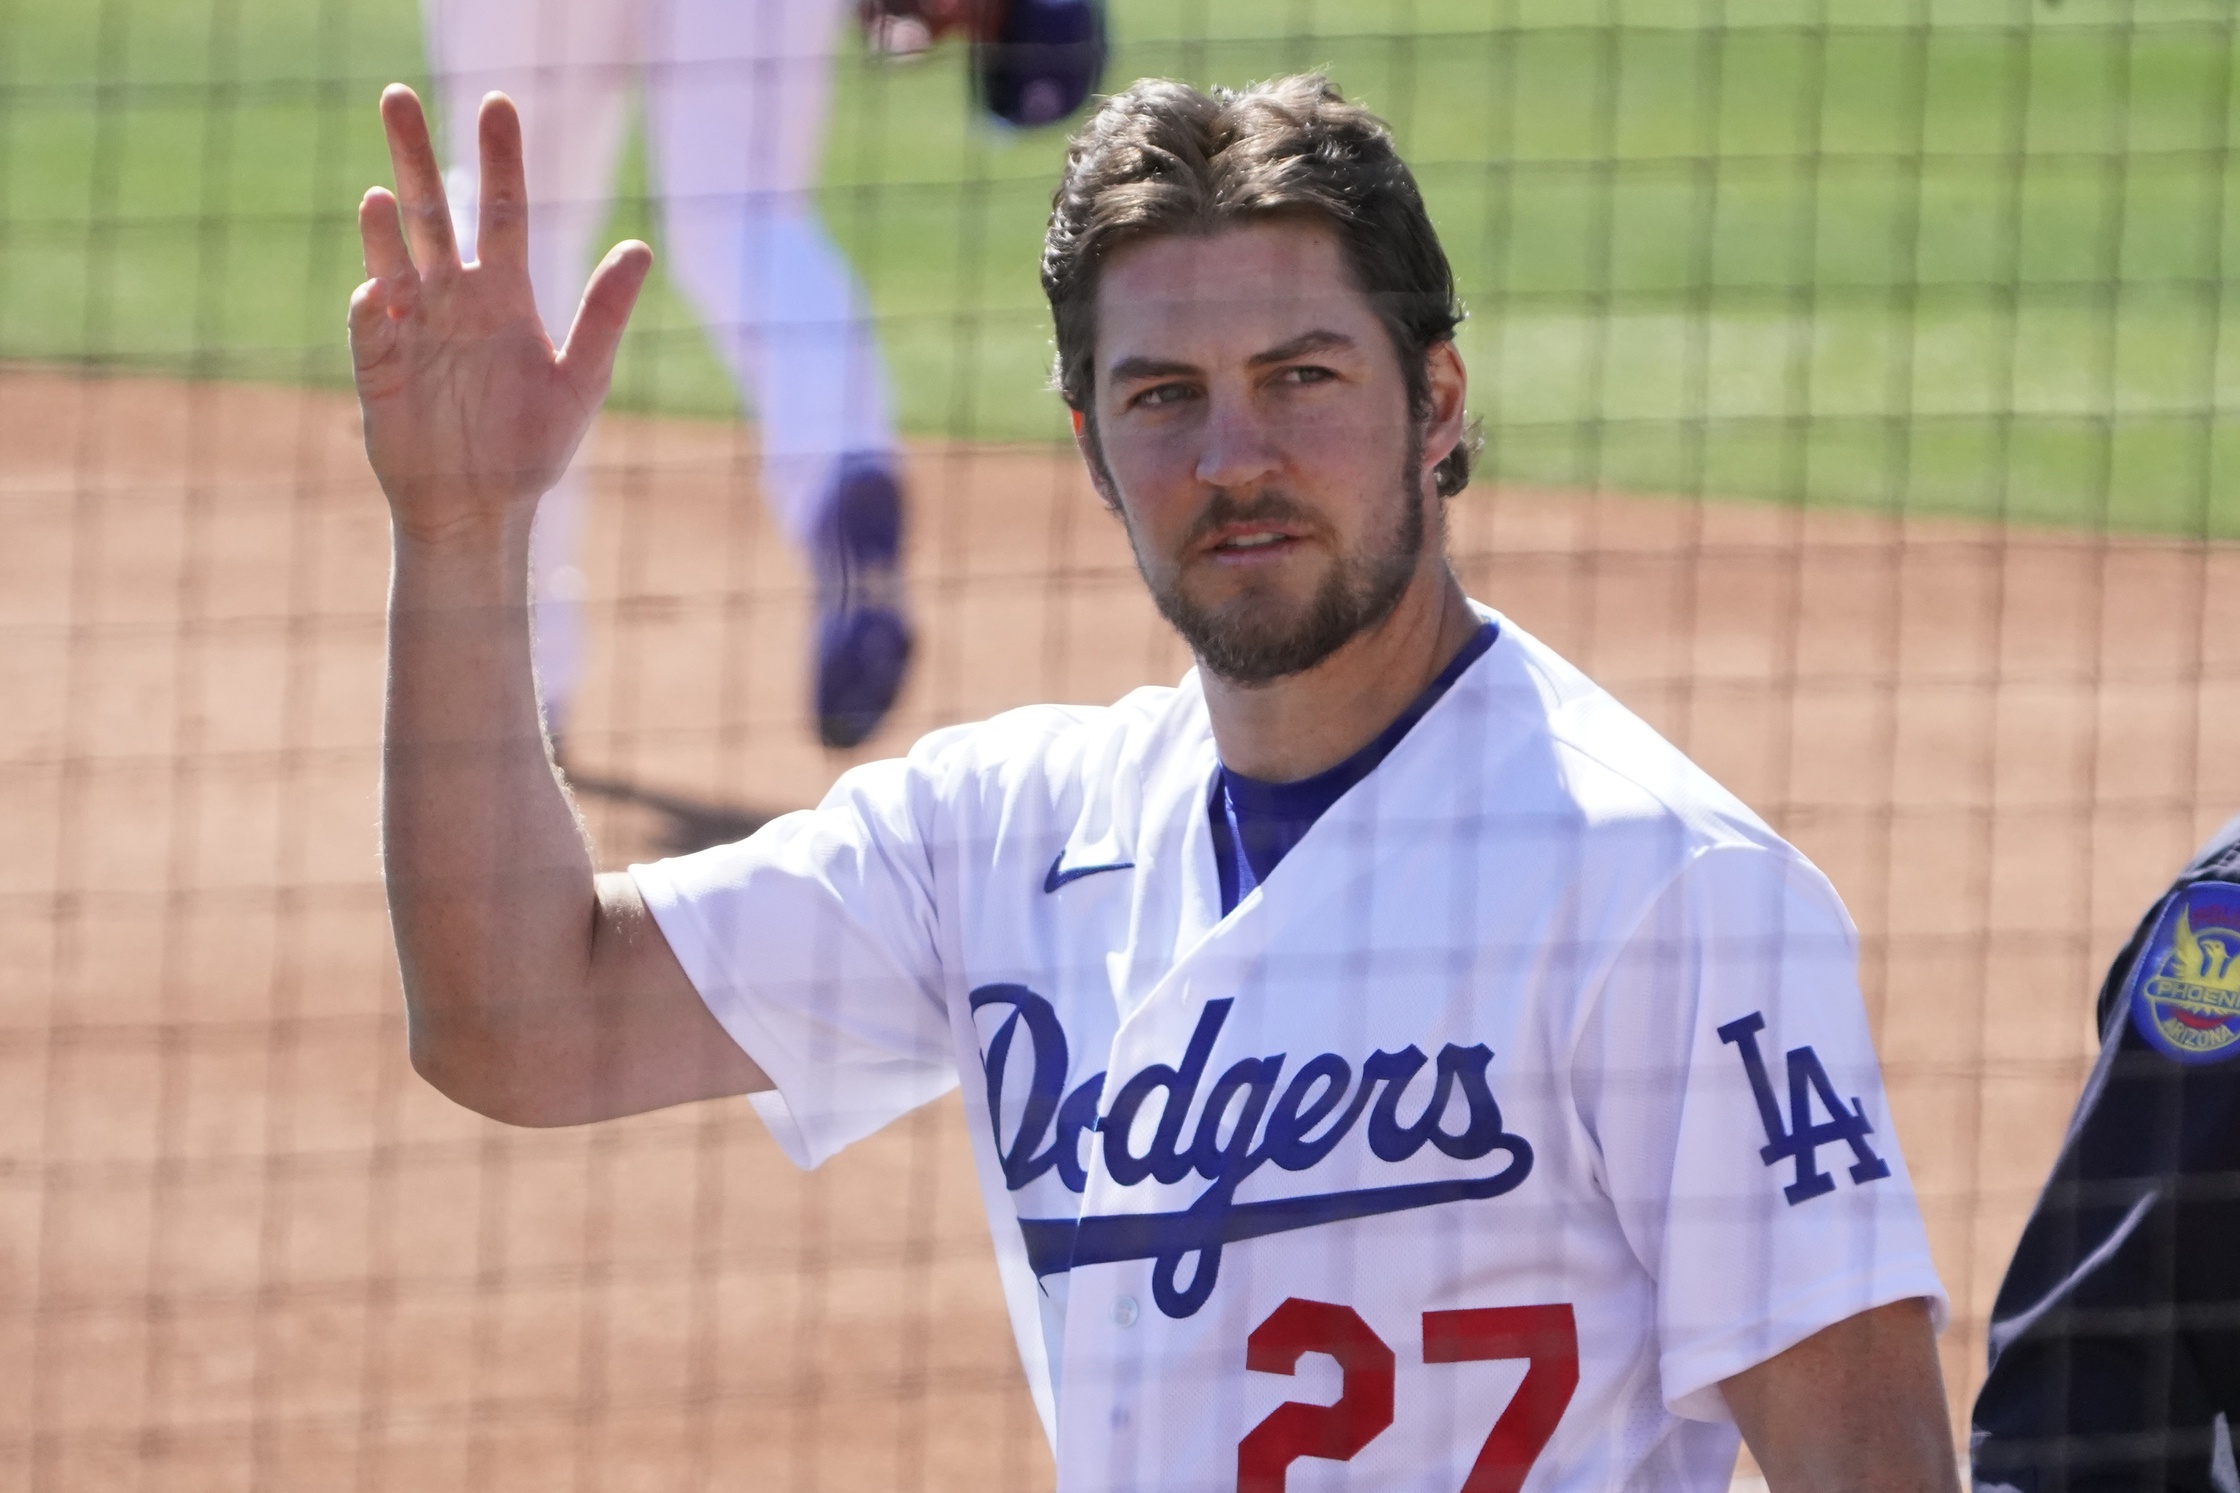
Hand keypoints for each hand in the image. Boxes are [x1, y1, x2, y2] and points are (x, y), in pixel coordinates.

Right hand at [349, 86, 651, 544]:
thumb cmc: (532, 446)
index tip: (497, 105)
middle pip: (431, 213)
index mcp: (504, 295)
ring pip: (393, 258)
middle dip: (414, 155)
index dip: (499, 160)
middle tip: (398, 95)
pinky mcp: (378, 365)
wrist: (483, 509)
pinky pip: (371, 325)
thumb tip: (642, 247)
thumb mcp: (580, 379)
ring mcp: (411, 327)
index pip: (500, 211)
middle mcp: (453, 298)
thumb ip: (604, 314)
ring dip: (385, 226)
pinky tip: (381, 290)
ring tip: (382, 195)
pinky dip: (374, 306)